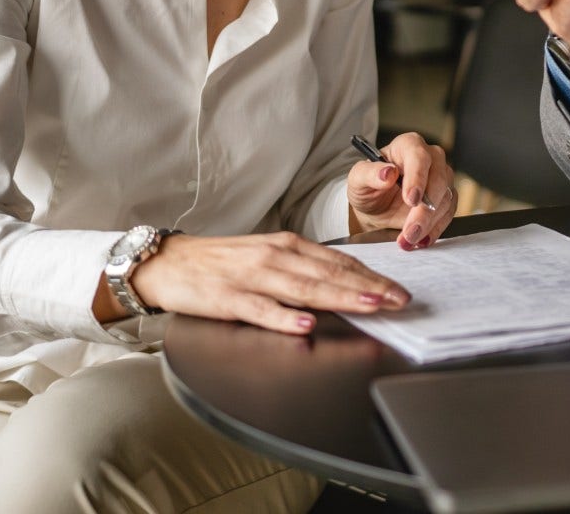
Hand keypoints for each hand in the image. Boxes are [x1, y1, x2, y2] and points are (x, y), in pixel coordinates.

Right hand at [125, 231, 409, 335]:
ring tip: (370, 306)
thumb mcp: (268, 257)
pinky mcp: (227, 299)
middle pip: (329, 275)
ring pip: (303, 289)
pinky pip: (260, 309)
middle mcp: (275, 257)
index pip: (339, 262)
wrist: (168, 263)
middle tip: (400, 300)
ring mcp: (251, 277)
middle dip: (369, 288)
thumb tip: (344, 282)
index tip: (400, 290)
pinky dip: (284, 317)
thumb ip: (303, 269)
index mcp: (287, 246)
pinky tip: (306, 324)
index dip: (372, 276)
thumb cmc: (222, 263)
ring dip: (340, 297)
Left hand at [347, 132, 456, 248]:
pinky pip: (448, 213)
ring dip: (429, 223)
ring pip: (445, 198)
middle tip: (410, 230)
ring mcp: (442, 178)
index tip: (411, 200)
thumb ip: (368, 173)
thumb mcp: (358, 180)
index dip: (417, 178)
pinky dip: (435, 229)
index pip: (419, 157)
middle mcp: (430, 158)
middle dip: (425, 210)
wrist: (376, 207)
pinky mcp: (446, 198)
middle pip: (438, 179)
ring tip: (408, 239)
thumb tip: (387, 173)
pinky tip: (421, 240)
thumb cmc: (368, 187)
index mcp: (408, 146)